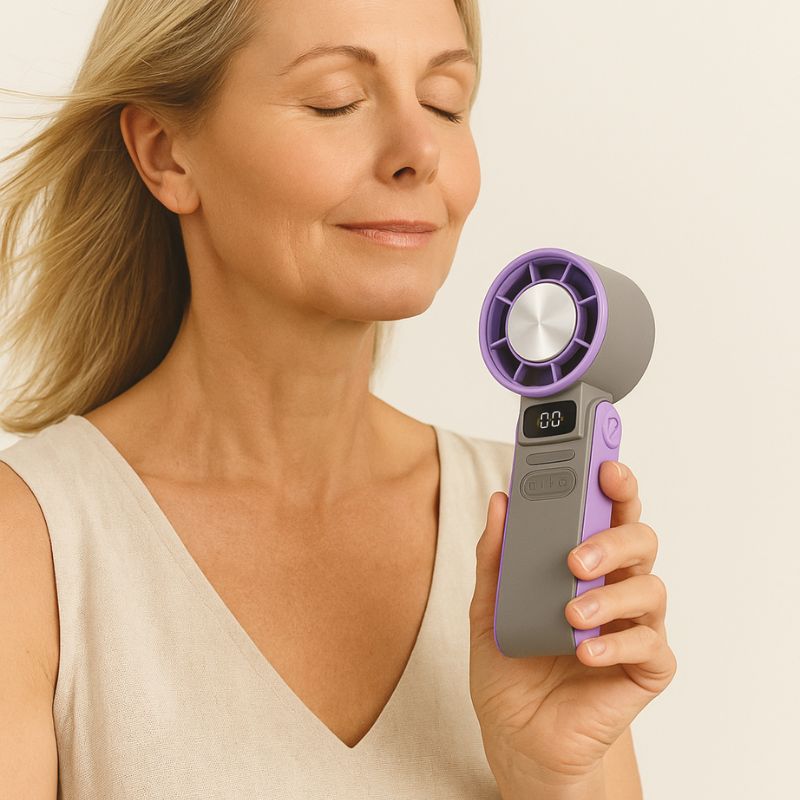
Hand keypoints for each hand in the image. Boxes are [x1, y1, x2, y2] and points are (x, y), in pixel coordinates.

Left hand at [468, 460, 676, 793]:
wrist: (517, 734)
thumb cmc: (510, 664)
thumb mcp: (489, 605)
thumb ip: (496, 555)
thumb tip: (500, 500)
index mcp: (583, 562)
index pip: (607, 511)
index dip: (614, 484)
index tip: (605, 465)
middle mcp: (614, 586)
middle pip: (639, 539)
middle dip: (614, 538)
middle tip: (576, 557)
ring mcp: (633, 626)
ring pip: (650, 588)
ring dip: (610, 597)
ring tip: (571, 614)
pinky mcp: (646, 668)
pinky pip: (649, 645)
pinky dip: (616, 644)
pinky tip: (583, 653)